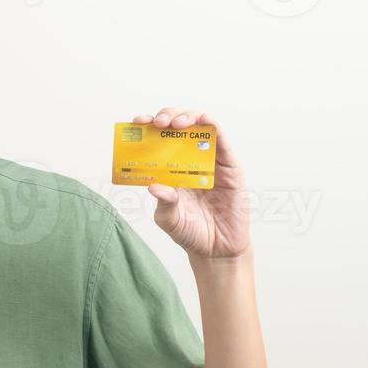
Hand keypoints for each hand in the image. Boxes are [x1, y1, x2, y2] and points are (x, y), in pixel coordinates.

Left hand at [132, 107, 250, 259]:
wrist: (217, 250)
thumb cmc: (190, 232)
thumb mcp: (169, 219)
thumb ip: (164, 203)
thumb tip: (153, 185)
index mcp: (170, 168)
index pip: (158, 139)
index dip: (147, 127)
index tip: (137, 123)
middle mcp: (190, 160)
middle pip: (179, 126)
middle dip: (167, 117)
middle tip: (158, 123)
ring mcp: (211, 161)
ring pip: (200, 127)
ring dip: (188, 117)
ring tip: (176, 124)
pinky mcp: (230, 167)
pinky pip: (222, 141)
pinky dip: (213, 126)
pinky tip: (204, 121)